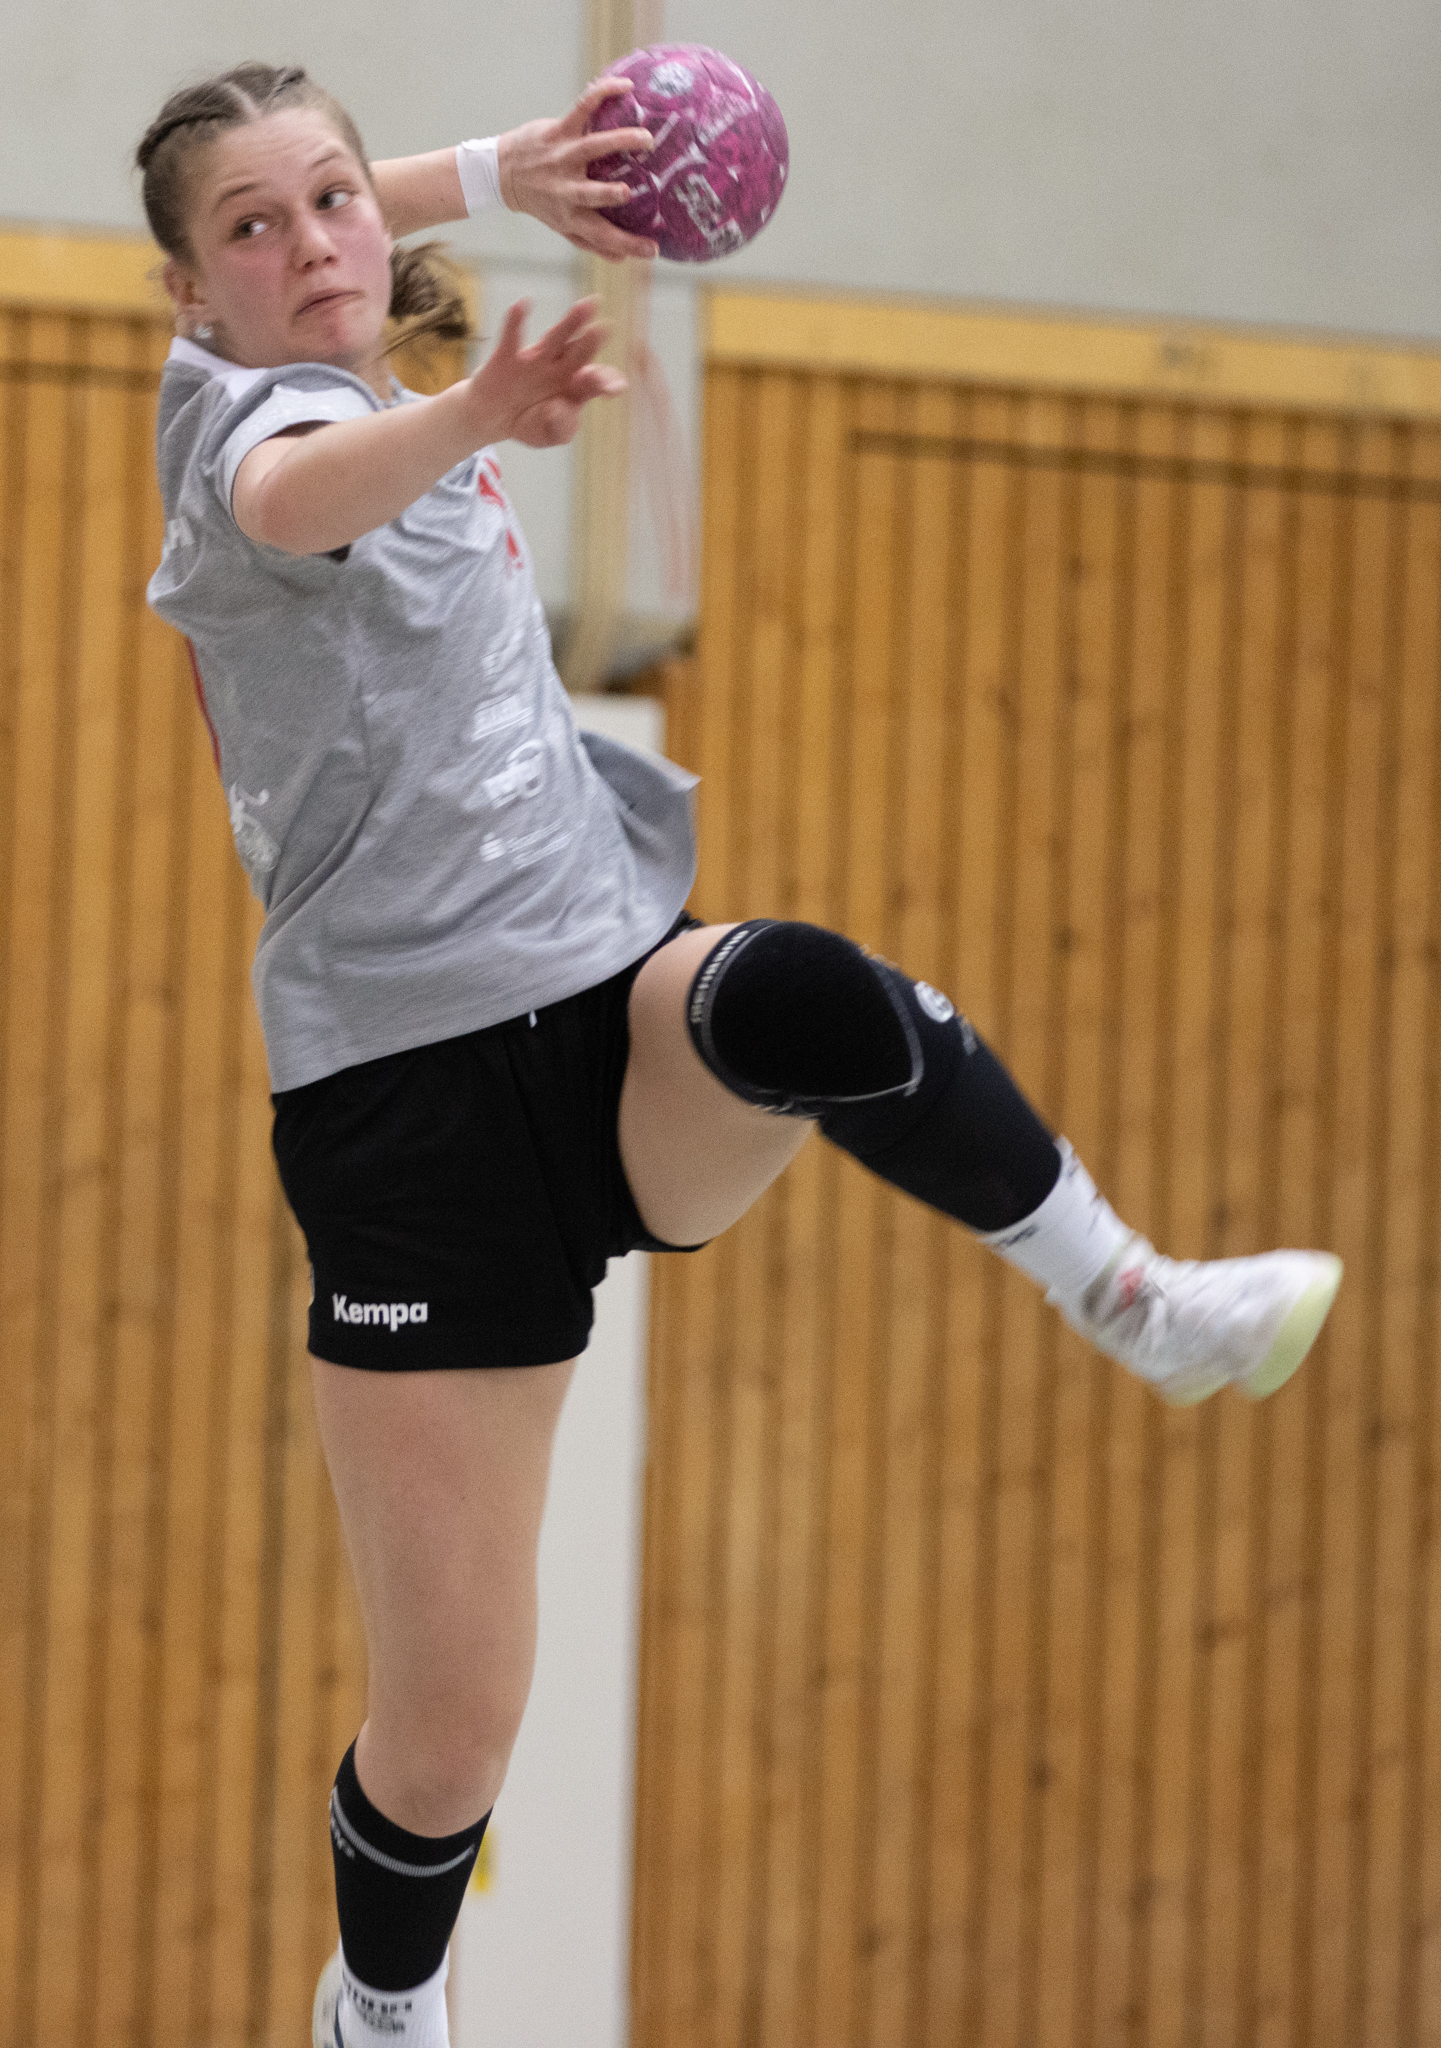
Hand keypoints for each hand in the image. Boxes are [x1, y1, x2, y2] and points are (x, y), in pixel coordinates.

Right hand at [467, 298, 625, 448]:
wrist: (493, 418)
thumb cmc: (530, 424)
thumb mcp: (549, 435)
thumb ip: (560, 426)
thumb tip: (558, 407)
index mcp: (576, 388)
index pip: (596, 382)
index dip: (605, 381)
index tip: (608, 387)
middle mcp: (560, 368)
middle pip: (580, 352)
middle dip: (592, 341)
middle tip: (604, 328)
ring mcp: (535, 360)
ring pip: (555, 338)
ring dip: (570, 322)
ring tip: (585, 306)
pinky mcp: (507, 357)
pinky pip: (512, 337)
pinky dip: (516, 321)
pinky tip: (523, 303)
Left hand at [497, 76, 659, 261]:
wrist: (503, 173)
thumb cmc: (541, 202)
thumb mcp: (564, 227)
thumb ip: (593, 243)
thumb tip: (624, 259)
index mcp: (571, 216)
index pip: (602, 236)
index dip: (629, 245)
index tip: (654, 250)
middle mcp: (566, 189)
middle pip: (590, 194)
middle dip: (608, 194)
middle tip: (629, 192)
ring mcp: (562, 156)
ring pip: (592, 147)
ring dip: (619, 141)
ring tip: (645, 138)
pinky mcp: (558, 130)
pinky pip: (583, 108)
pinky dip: (603, 94)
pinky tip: (626, 87)